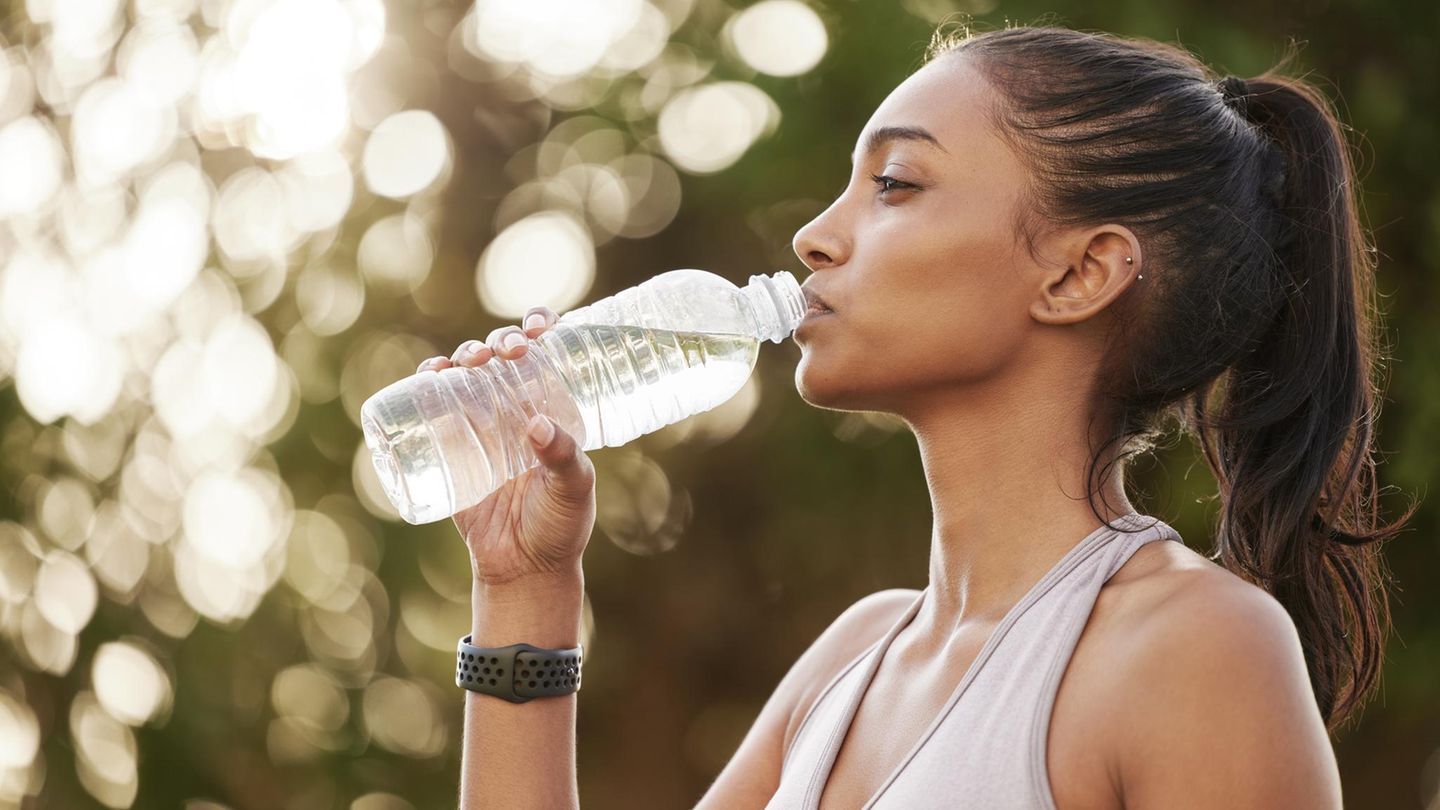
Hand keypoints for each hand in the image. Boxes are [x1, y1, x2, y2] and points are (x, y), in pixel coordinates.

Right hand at [416, 307, 595, 586]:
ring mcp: (484, 426)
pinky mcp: (454, 447)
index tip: (538, 325)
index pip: (550, 356)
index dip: (541, 328)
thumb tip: (536, 424)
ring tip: (466, 361)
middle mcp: (519, 410)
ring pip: (470, 375)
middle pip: (505, 357)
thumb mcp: (573, 490)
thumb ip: (562, 459)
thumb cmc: (559, 526)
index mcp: (555, 410)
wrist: (522, 568)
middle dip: (501, 341)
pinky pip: (435, 406)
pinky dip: (429, 382)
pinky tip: (430, 373)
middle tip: (504, 351)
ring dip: (465, 354)